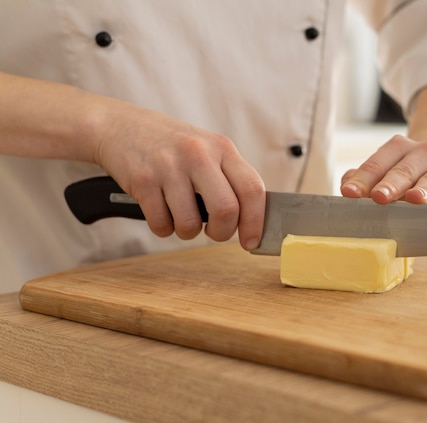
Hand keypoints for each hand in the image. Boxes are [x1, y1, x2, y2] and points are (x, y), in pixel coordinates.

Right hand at [93, 104, 265, 250]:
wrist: (119, 125)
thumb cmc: (171, 147)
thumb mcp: (207, 150)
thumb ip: (229, 179)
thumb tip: (251, 221)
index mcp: (222, 148)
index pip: (252, 189)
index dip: (256, 222)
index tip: (251, 241)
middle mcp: (199, 154)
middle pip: (226, 210)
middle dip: (221, 233)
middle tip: (213, 232)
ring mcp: (170, 166)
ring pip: (190, 223)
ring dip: (187, 232)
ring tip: (181, 218)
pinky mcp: (143, 180)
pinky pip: (161, 224)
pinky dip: (163, 228)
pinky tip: (160, 211)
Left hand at [340, 135, 426, 206]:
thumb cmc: (404, 178)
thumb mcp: (383, 175)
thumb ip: (363, 180)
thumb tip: (346, 184)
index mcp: (396, 148)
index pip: (376, 165)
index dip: (362, 180)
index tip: (348, 193)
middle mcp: (421, 152)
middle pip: (402, 170)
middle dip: (390, 184)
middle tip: (378, 197)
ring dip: (424, 189)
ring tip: (415, 199)